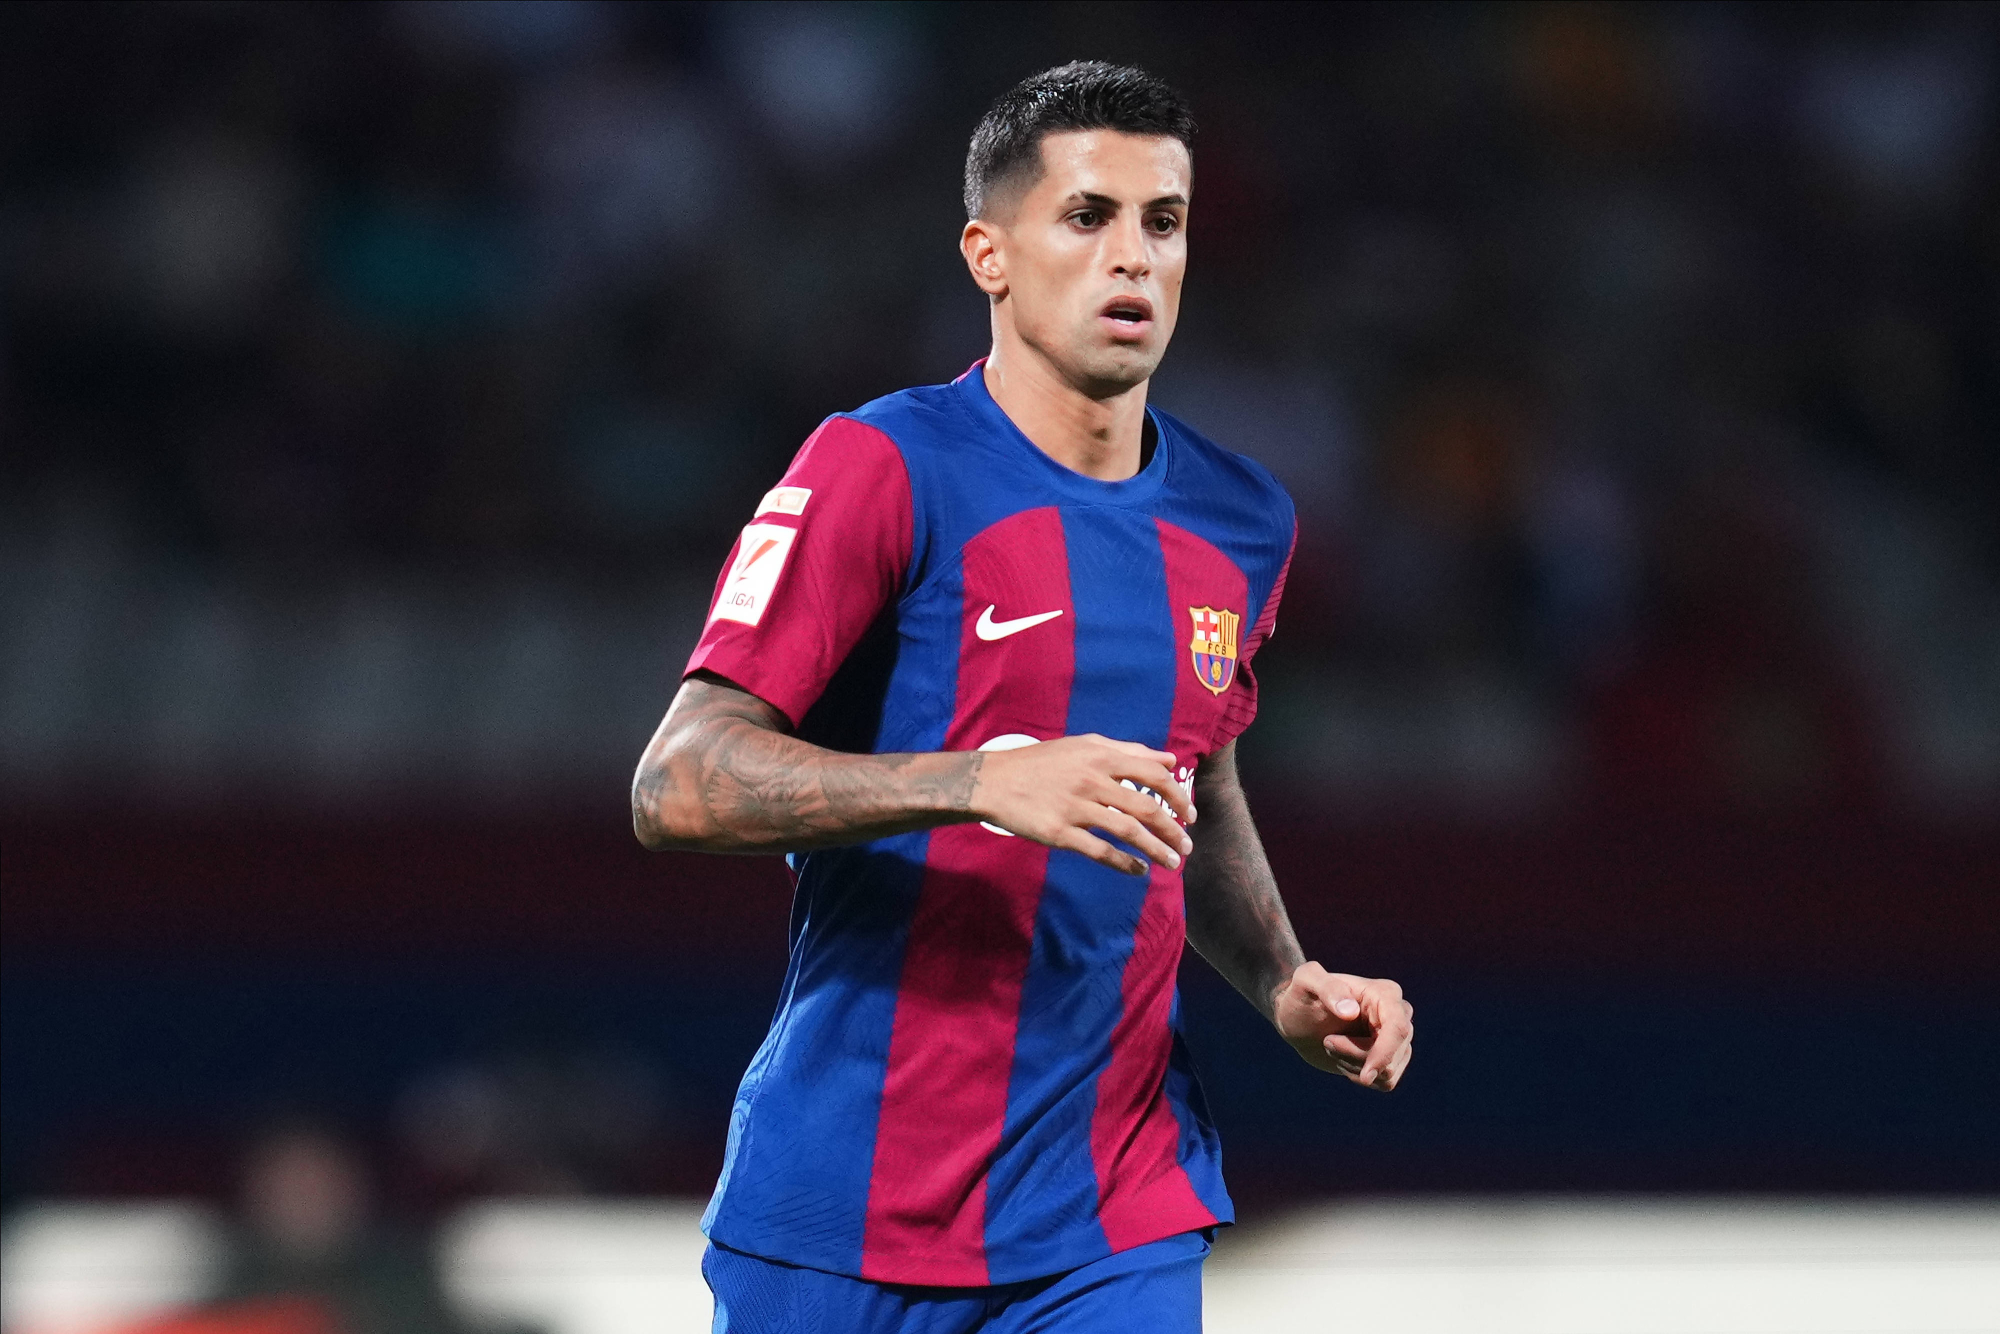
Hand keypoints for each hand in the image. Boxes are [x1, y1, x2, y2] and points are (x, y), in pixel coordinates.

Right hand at [970, 734, 1194, 875]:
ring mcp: (1075, 807)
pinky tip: (1139, 871)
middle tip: (1187, 845)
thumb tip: (1169, 760)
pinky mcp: (1059, 833)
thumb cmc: (1042, 763)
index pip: (1153, 774)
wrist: (993, 781)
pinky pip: (1100, 851)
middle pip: (1145, 806)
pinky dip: (1124, 863)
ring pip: (1128, 831)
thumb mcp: (1084, 746)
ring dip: (1156, 849)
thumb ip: (1129, 751)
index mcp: (1100, 756)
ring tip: (1172, 863)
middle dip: (1172, 829)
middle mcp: (1091, 780)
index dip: (1177, 796)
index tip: (1189, 814)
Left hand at [1272, 962, 1412, 1090]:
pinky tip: (1341, 1058)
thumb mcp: (1305, 981)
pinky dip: (1359, 1076)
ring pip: (1389, 1071)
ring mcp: (1396, 1038)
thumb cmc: (1301, 994)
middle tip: (1327, 1041)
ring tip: (1332, 1045)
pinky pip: (1385, 1081)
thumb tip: (1350, 1011)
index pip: (1399, 1028)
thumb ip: (1327, 987)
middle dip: (1356, 1057)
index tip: (1365, 1076)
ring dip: (1354, 1066)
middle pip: (1393, 1054)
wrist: (1298, 1017)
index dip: (1385, 1054)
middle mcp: (1398, 1014)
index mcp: (1384, 993)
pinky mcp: (1390, 1057)